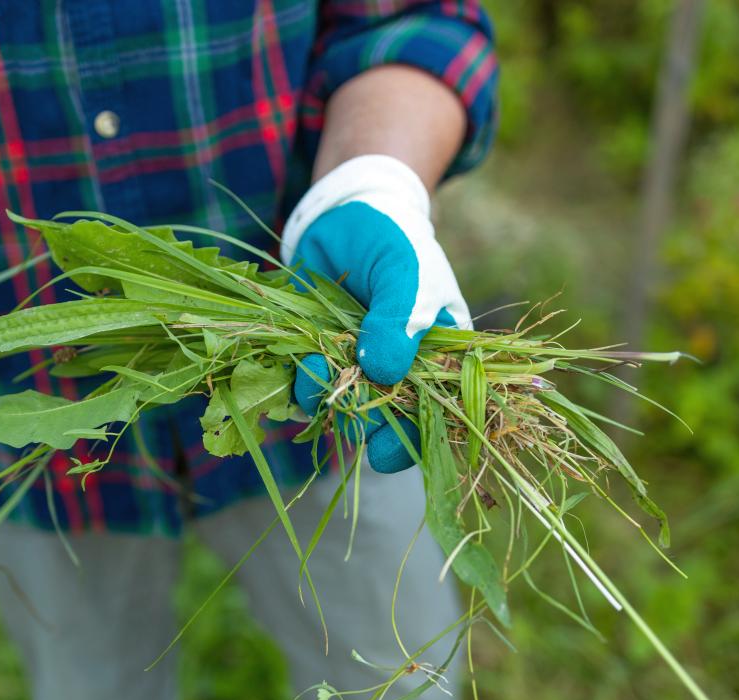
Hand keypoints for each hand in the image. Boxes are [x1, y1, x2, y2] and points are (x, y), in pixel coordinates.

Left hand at [282, 154, 470, 472]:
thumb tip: (384, 372)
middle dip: (361, 420)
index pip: (435, 415)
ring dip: (325, 396)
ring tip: (315, 364)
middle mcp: (400, 369)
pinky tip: (300, 358)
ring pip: (342, 407)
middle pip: (386, 422)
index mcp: (439, 357)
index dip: (412, 441)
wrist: (346, 210)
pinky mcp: (319, 355)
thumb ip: (400, 318)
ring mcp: (357, 365)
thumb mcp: (407, 272)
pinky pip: (308, 386)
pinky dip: (300, 382)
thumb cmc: (394, 238)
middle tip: (344, 399)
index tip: (384, 450)